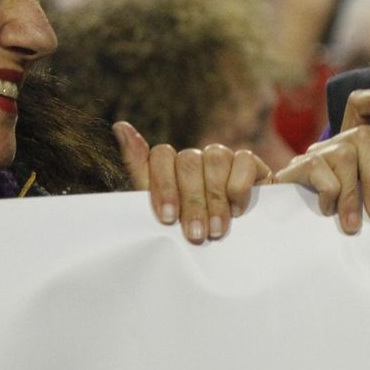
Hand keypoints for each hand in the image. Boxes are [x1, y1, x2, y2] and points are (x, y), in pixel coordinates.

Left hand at [115, 120, 274, 243]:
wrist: (240, 244)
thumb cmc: (195, 230)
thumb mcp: (165, 213)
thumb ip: (142, 172)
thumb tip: (119, 126)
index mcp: (170, 171)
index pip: (160, 156)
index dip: (163, 185)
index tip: (168, 218)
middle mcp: (195, 160)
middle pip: (188, 162)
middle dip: (191, 202)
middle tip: (196, 234)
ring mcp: (222, 158)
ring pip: (215, 159)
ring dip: (214, 199)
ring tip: (217, 230)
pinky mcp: (250, 162)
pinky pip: (243, 161)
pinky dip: (238, 188)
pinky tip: (237, 211)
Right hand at [273, 87, 369, 233]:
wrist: (321, 243)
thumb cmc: (361, 210)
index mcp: (358, 141)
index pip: (363, 103)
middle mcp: (335, 141)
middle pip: (362, 135)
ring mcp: (314, 153)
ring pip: (344, 154)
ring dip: (352, 194)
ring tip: (353, 223)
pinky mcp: (295, 168)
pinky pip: (319, 168)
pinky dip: (330, 195)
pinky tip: (327, 211)